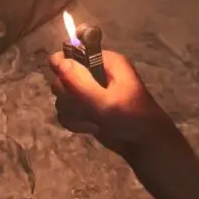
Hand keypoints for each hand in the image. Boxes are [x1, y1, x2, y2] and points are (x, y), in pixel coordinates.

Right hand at [49, 50, 175, 151]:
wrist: (144, 145)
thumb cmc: (131, 118)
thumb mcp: (105, 101)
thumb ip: (79, 81)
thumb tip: (55, 58)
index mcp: (104, 62)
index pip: (72, 53)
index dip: (65, 67)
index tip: (68, 85)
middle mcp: (95, 73)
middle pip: (62, 76)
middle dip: (70, 96)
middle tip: (84, 107)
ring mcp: (89, 91)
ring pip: (62, 97)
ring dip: (74, 112)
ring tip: (92, 121)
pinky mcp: (85, 108)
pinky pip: (66, 111)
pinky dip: (74, 122)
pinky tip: (89, 128)